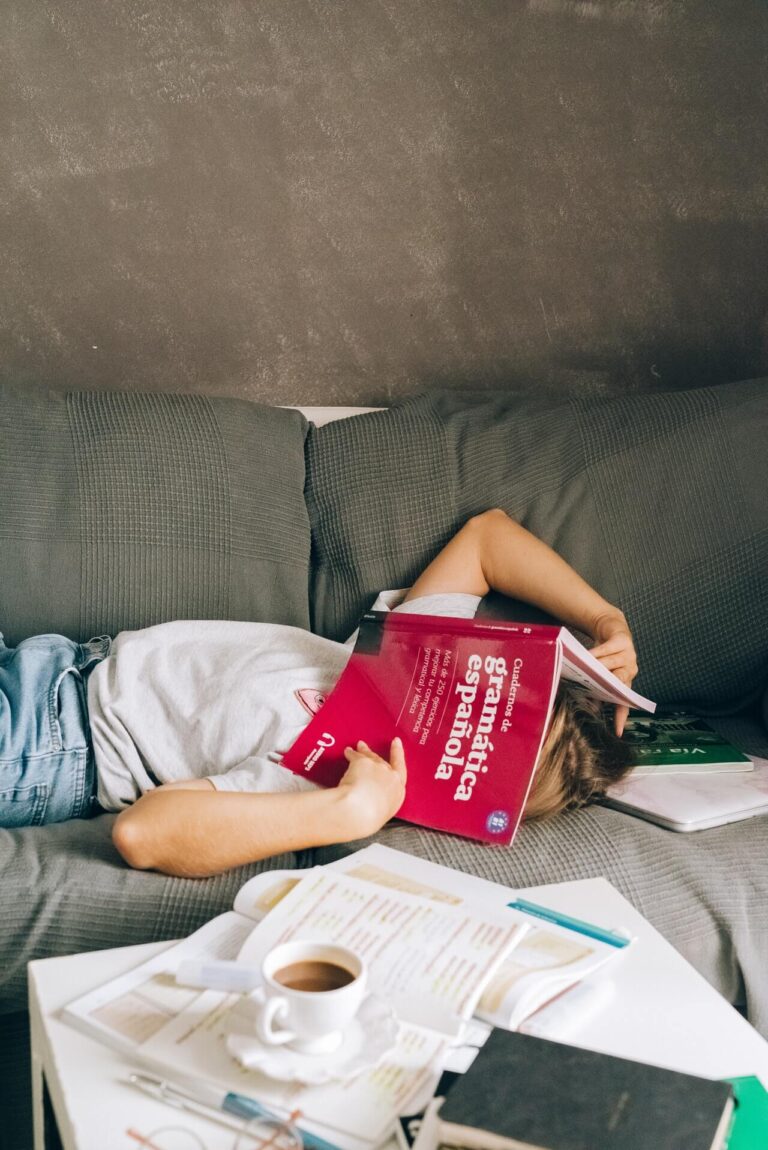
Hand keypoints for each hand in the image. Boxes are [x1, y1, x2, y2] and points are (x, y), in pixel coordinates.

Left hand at [336, 738, 406, 838]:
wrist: (359, 811)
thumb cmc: (368, 818)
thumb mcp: (381, 812)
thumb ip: (380, 801)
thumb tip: (372, 799)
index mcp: (398, 792)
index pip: (400, 769)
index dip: (398, 754)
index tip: (396, 744)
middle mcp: (390, 777)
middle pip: (382, 762)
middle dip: (374, 755)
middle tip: (367, 748)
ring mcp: (378, 767)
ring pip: (369, 757)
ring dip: (363, 751)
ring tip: (358, 747)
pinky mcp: (363, 762)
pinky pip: (355, 756)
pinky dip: (350, 754)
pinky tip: (347, 752)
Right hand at [590, 612, 637, 736]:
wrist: (610, 626)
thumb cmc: (604, 653)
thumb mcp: (600, 672)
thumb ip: (598, 687)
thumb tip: (590, 706)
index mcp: (625, 681)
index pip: (624, 702)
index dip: (620, 717)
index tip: (618, 732)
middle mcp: (630, 670)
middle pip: (619, 683)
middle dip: (606, 686)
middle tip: (595, 689)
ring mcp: (629, 655)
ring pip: (610, 665)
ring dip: (597, 668)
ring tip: (585, 671)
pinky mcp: (623, 641)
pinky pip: (607, 650)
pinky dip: (596, 653)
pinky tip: (588, 656)